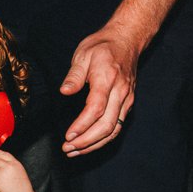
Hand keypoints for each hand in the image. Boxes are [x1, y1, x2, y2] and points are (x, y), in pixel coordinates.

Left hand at [58, 25, 142, 156]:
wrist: (127, 40)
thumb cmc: (103, 47)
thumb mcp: (83, 54)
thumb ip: (74, 75)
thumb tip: (64, 91)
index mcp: (107, 79)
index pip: (96, 109)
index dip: (82, 125)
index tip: (68, 135)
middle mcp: (120, 92)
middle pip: (107, 125)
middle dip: (87, 141)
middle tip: (68, 148)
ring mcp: (126, 100)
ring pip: (114, 130)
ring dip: (94, 144)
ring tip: (75, 151)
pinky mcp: (128, 104)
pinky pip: (117, 127)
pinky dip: (103, 139)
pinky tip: (89, 144)